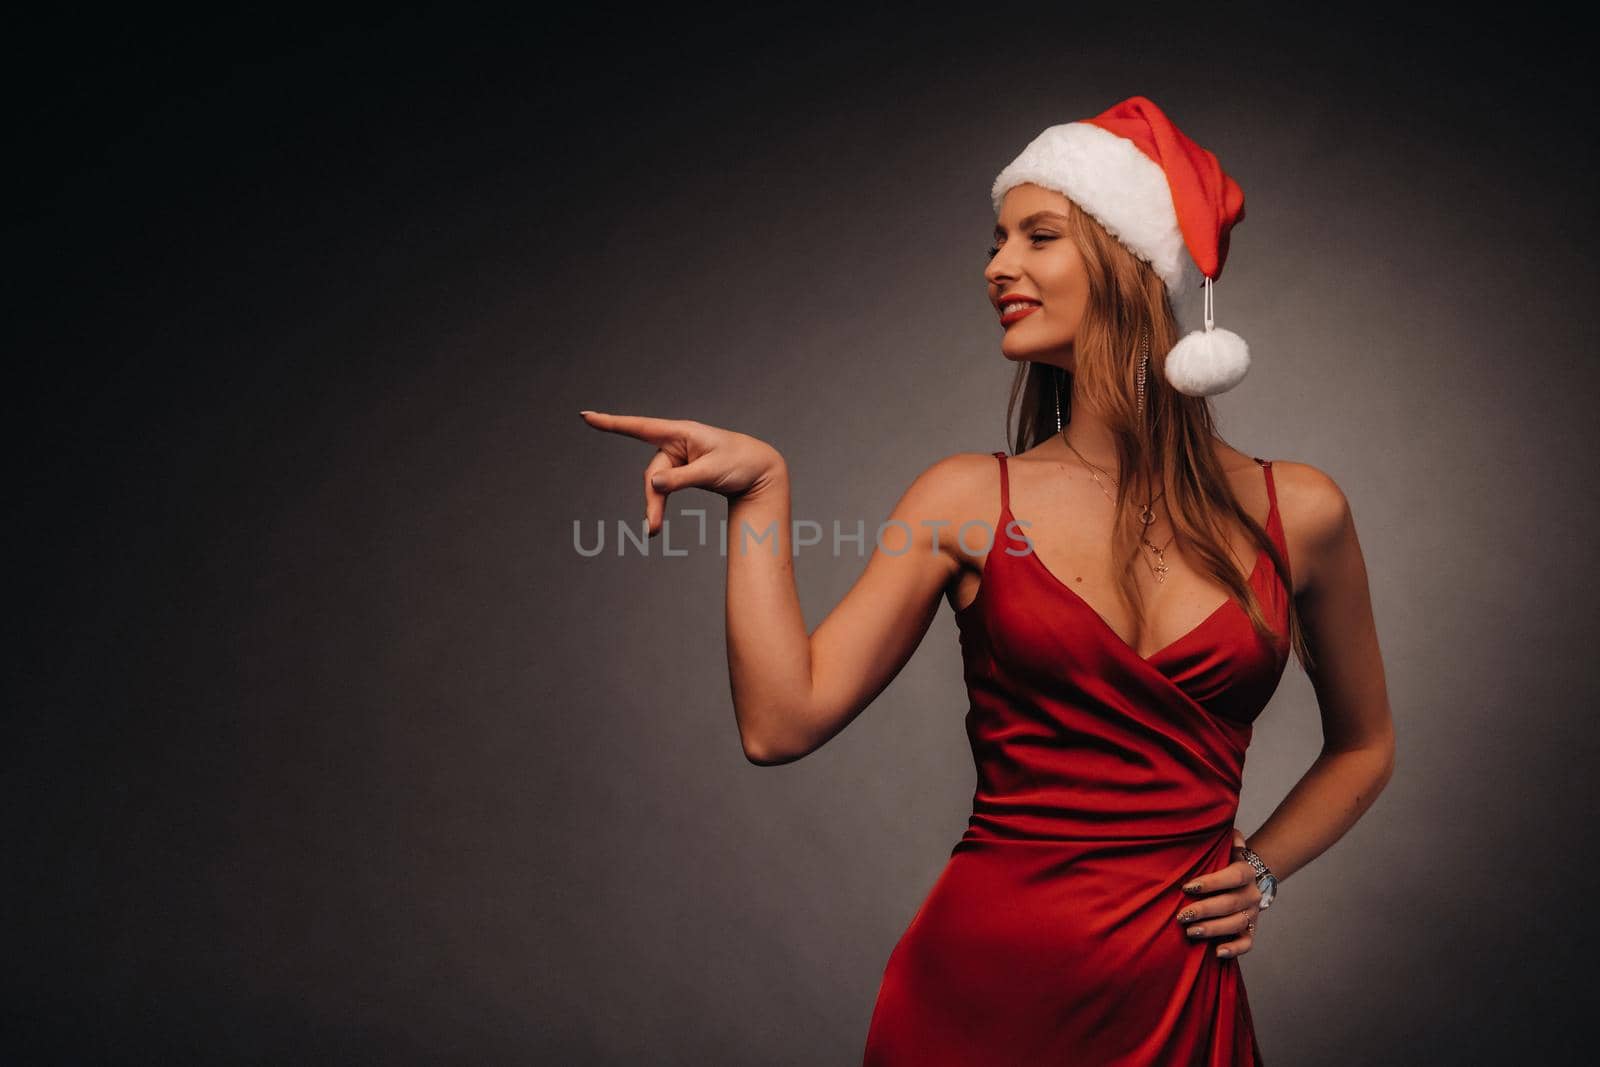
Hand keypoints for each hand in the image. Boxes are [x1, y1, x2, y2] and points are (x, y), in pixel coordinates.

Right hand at [579, 411, 785, 536]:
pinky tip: (655, 520)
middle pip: (652, 471)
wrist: (762, 471)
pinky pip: (665, 486)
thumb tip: (652, 483)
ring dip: (655, 506)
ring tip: (654, 532)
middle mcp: (677, 442)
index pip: (640, 427)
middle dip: (651, 499)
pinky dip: (661, 502)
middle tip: (652, 529)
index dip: (612, 423)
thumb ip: (681, 478)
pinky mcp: (683, 469)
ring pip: (658, 483)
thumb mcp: (712, 471)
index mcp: (682, 432)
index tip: (586, 417)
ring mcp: (679, 457)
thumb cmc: (741, 462)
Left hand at [1174, 828, 1263, 959]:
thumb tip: (1234, 838)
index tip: (1187, 886)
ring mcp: (1252, 913)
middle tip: (1181, 915)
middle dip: (1204, 910)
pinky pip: (1247, 943)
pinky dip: (1234, 949)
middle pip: (1230, 903)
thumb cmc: (1224, 861)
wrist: (1244, 879)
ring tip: (1190, 931)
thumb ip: (1228, 838)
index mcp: (1246, 872)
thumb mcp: (1225, 846)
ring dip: (1213, 929)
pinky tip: (1217, 952)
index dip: (1211, 882)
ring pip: (1236, 923)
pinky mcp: (1250, 930)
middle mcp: (1251, 894)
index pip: (1233, 876)